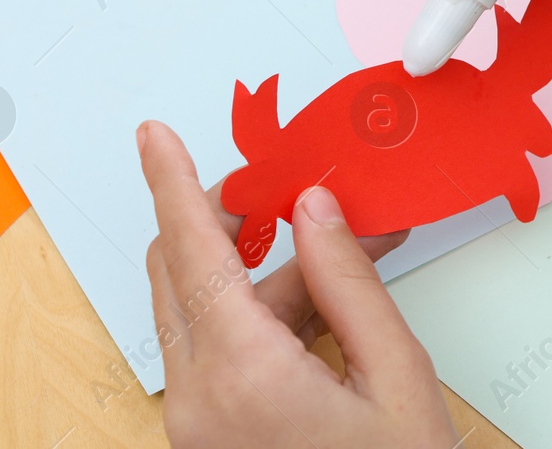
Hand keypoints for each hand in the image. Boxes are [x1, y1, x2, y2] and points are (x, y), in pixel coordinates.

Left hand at [137, 121, 459, 448]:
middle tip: (285, 187)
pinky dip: (263, 317)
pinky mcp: (210, 437)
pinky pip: (218, 352)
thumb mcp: (398, 378)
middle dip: (227, 218)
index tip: (154, 133)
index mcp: (243, 375)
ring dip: (259, 271)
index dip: (170, 182)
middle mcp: (199, 399)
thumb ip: (350, 282)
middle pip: (182, 273)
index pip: (193, 251)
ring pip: (203, 311)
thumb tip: (314, 209)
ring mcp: (198, 423)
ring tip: (346, 253)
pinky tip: (329, 307)